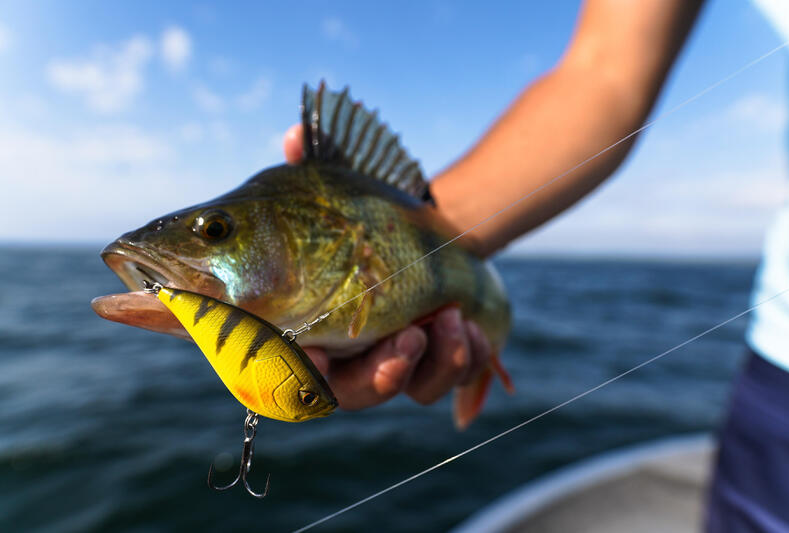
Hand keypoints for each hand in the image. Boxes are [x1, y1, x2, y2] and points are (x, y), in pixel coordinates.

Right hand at [283, 125, 492, 409]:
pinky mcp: (437, 363)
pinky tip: (471, 325)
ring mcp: (395, 363)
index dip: (292, 373)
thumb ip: (310, 166)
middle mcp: (348, 354)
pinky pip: (450, 381)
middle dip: (379, 377)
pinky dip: (464, 359)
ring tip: (451, 317)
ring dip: (433, 363)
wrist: (432, 227)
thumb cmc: (371, 216)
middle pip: (348, 395)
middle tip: (408, 341)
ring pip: (407, 392)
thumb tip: (297, 136)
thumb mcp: (339, 188)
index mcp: (308, 324)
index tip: (316, 353)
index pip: (283, 369)